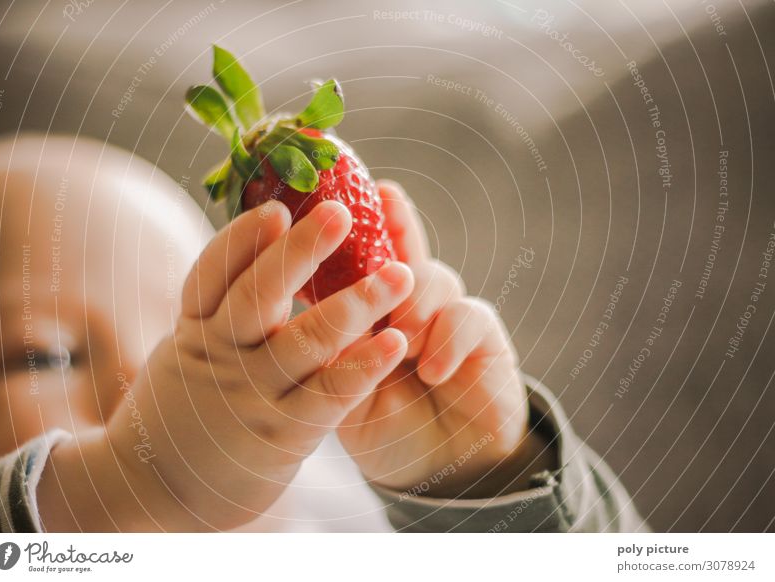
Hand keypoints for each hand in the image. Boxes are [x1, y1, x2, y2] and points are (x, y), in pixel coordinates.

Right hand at [39, 199, 413, 530]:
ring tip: (400, 274)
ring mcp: (250, 396)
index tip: (278, 208)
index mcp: (194, 329)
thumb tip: (257, 250)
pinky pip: (329, 394)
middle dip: (302, 251)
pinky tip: (396, 341)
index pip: (212, 274)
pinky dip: (364, 366)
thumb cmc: (185, 408)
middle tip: (342, 213)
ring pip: (305, 340)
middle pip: (258, 294)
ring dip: (357, 304)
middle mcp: (219, 356)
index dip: (243, 238)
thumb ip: (218, 311)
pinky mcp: (282, 435)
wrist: (156, 490)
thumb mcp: (186, 352)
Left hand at [339, 181, 553, 498]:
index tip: (331, 194)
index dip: (344, 230)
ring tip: (403, 336)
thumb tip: (301, 294)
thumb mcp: (342, 390)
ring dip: (414, 301)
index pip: (355, 262)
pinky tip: (432, 371)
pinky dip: (447, 339)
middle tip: (379, 202)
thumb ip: (333, 346)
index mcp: (366, 313)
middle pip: (399, 251)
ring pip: (431, 277)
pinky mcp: (482, 338)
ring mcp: (443, 317)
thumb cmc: (382, 428)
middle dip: (390, 225)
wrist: (438, 473)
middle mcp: (405, 305)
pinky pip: (468, 316)